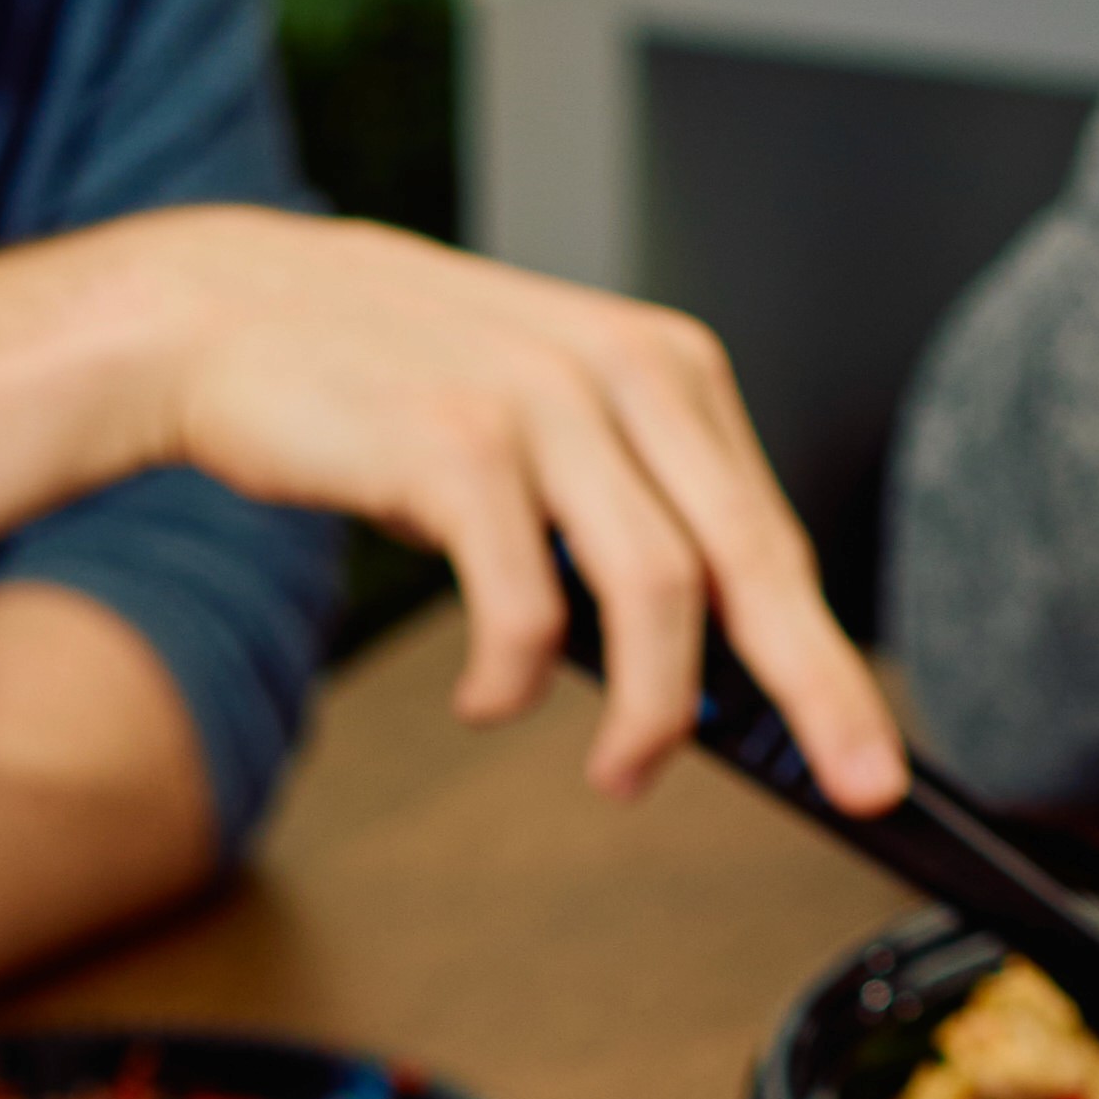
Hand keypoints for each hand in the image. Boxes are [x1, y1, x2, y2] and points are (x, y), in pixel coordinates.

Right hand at [97, 208, 906, 815]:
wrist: (228, 311)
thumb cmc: (384, 391)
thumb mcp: (534, 433)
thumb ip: (616, 521)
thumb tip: (693, 678)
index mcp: (665, 371)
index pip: (772, 537)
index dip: (827, 660)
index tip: (869, 754)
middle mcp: (624, 373)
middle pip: (752, 562)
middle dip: (816, 691)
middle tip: (852, 786)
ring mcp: (545, 403)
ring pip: (658, 591)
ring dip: (652, 712)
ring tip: (619, 776)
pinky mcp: (457, 444)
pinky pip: (525, 605)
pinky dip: (512, 681)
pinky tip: (486, 701)